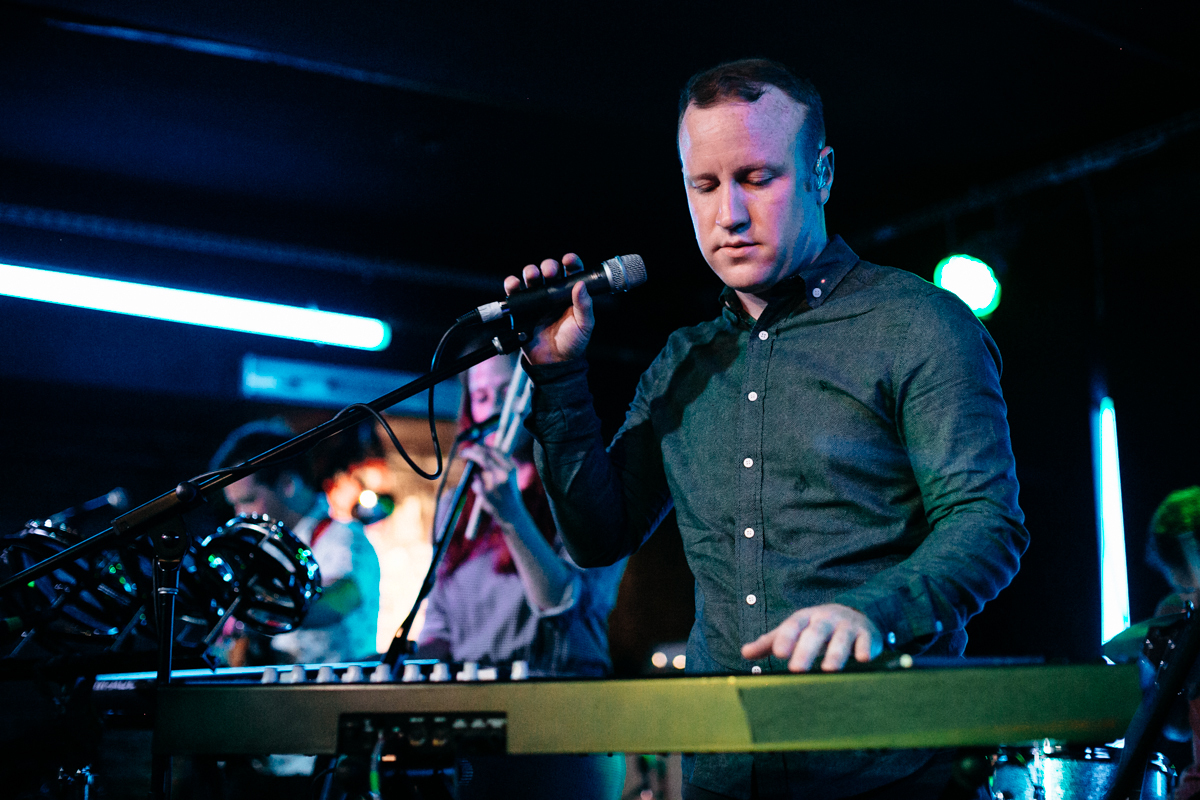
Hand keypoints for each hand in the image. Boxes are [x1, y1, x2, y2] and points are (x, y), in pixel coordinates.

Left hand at [461, 444, 524, 523]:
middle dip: (470, 453)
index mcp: (510, 467)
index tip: (473, 447)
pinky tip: (484, 493)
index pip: (493, 450)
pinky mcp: (486, 494)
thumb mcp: (507, 475)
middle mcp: (504, 473)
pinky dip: (476, 485)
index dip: (481, 447)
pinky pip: (475, 484)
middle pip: (482, 456)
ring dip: (474, 472)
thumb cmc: (508, 492)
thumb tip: (477, 450)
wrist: (513, 514)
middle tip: (463, 453)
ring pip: (476, 471)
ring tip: (481, 480)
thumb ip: (496, 463)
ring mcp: (495, 484)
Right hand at [503, 254, 594, 363]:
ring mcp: (537, 300)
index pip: (571, 272)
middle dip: (548, 266)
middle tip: (549, 271)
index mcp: (571, 294)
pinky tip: (514, 284)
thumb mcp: (584, 325)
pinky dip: (512, 284)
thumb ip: (584, 306)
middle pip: (549, 271)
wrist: (553, 362)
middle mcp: (554, 294)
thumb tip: (581, 285)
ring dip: (530, 272)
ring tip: (532, 276)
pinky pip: (514, 293)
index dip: (570, 262)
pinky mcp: (521, 308)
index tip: (568, 259)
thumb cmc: (572, 343)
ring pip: (531, 278)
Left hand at [740, 603, 882, 672]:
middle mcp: (826, 619)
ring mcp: (847, 626)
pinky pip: (866, 641)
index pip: (793, 626)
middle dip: (806, 650)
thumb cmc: (816, 628)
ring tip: (828, 670)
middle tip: (796, 670)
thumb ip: (770, 642)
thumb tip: (744, 653)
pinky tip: (863, 660)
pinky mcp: (867, 634)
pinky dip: (865, 649)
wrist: (854, 615)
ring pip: (841, 638)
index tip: (777, 654)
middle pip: (815, 632)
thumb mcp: (794, 631)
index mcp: (805, 618)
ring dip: (835, 653)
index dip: (786, 638)